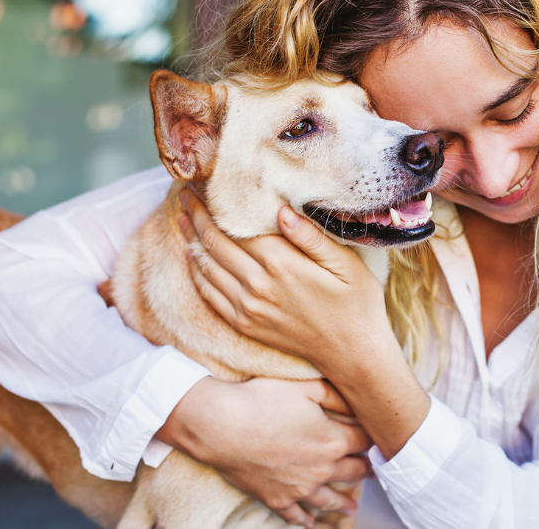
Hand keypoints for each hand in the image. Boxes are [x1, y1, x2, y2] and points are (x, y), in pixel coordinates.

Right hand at [156, 376, 371, 527]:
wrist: (222, 426)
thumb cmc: (263, 401)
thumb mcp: (305, 388)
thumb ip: (335, 395)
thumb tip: (356, 401)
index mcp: (334, 440)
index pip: (364, 441)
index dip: (372, 438)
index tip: (377, 438)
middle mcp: (322, 469)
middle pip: (353, 471)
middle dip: (365, 469)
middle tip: (373, 471)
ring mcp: (300, 488)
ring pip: (330, 499)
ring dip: (344, 502)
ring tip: (352, 506)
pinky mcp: (277, 499)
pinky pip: (296, 514)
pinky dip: (305, 519)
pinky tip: (310, 522)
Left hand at [177, 189, 393, 375]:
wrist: (352, 353)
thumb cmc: (356, 304)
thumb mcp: (346, 264)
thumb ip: (312, 237)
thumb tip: (281, 210)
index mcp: (283, 264)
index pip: (236, 227)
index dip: (214, 206)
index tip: (202, 185)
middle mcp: (258, 286)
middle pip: (215, 244)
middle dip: (196, 216)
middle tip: (184, 193)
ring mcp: (248, 308)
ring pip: (207, 267)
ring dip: (191, 240)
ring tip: (182, 217)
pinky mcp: (245, 324)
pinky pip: (210, 295)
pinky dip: (197, 272)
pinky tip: (193, 257)